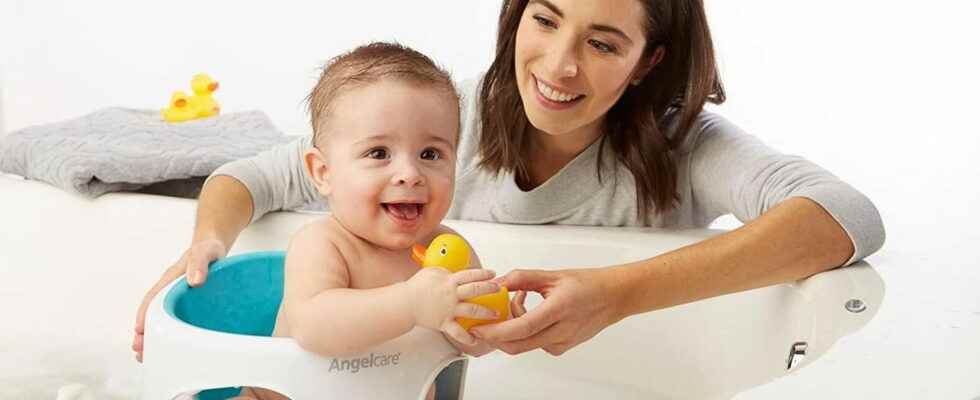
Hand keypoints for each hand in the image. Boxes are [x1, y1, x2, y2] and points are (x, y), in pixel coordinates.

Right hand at [132, 238, 226, 361]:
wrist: (214, 247)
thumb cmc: (208, 249)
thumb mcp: (206, 251)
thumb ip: (199, 262)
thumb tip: (194, 281)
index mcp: (170, 279)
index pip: (153, 298)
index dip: (144, 315)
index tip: (139, 330)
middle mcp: (170, 290)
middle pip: (152, 313)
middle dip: (144, 332)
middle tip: (140, 351)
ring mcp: (177, 298)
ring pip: (161, 319)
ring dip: (153, 336)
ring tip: (147, 356)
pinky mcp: (187, 305)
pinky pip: (174, 320)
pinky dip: (169, 333)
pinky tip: (171, 347)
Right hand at [407, 267, 500, 345]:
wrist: (405, 303)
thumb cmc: (416, 287)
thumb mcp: (431, 272)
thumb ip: (445, 271)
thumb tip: (455, 271)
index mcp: (449, 281)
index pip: (470, 275)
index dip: (483, 273)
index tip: (492, 274)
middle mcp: (451, 295)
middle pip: (475, 290)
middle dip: (490, 289)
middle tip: (499, 289)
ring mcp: (449, 309)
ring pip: (472, 310)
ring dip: (486, 312)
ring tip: (495, 314)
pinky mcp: (444, 323)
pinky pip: (458, 332)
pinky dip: (467, 338)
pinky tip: (475, 339)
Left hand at [471, 268, 621, 355]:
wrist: (613, 298)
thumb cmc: (588, 284)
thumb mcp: (553, 275)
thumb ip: (522, 278)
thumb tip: (497, 282)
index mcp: (560, 309)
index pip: (522, 328)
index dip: (496, 331)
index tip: (479, 328)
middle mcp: (562, 331)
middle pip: (518, 344)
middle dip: (495, 337)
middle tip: (483, 323)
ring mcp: (562, 342)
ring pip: (524, 344)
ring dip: (512, 328)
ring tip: (519, 302)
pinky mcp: (561, 348)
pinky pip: (534, 344)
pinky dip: (524, 331)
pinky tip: (530, 312)